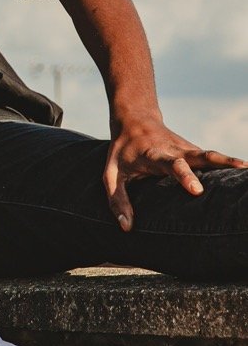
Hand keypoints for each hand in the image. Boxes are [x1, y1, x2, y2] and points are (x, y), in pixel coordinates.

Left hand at [104, 117, 247, 230]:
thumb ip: (117, 199)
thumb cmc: (122, 151)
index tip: (197, 190)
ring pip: (211, 155)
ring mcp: (187, 149)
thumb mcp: (111, 174)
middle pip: (201, 155)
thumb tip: (127, 227)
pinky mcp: (194, 151)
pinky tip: (243, 176)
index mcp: (154, 155)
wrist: (135, 119)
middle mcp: (175, 150)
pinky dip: (228, 166)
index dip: (184, 175)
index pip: (172, 164)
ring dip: (231, 161)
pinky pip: (212, 160)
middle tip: (242, 169)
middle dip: (221, 163)